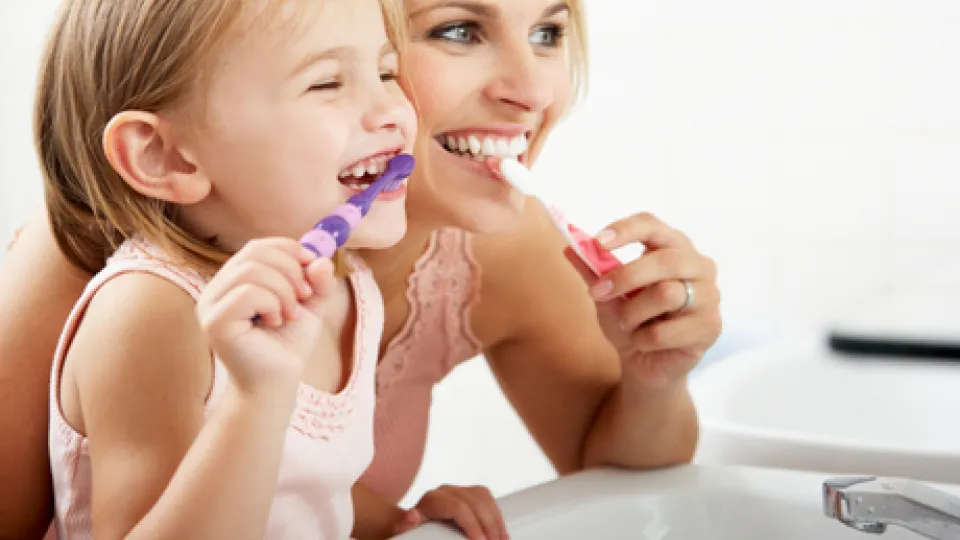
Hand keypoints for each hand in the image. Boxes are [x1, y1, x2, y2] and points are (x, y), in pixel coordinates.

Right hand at [197, 238, 336, 393]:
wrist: (277, 384)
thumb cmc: (287, 346)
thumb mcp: (310, 305)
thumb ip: (317, 281)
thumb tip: (320, 258)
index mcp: (235, 281)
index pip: (257, 247)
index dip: (289, 249)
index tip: (312, 265)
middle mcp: (217, 289)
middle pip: (254, 253)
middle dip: (290, 270)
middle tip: (305, 295)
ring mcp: (210, 305)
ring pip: (251, 271)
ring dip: (284, 290)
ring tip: (291, 314)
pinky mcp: (214, 322)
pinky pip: (247, 293)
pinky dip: (272, 304)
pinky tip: (276, 323)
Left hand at [392, 485, 507, 539]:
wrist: (412, 521)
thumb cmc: (411, 528)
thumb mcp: (406, 527)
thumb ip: (406, 523)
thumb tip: (411, 516)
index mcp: (432, 499)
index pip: (459, 508)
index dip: (472, 525)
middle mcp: (446, 491)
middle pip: (475, 503)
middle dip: (488, 526)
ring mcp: (458, 490)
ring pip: (484, 499)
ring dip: (496, 520)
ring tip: (501, 539)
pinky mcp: (468, 493)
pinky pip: (487, 498)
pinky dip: (496, 515)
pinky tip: (501, 531)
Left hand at [565, 213, 721, 387]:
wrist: (645, 363)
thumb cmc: (630, 321)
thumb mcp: (607, 295)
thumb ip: (593, 271)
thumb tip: (570, 247)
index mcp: (674, 247)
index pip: (653, 225)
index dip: (625, 230)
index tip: (597, 242)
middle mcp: (699, 266)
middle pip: (666, 260)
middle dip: (626, 276)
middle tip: (598, 292)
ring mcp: (710, 297)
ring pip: (667, 294)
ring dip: (633, 313)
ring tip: (627, 323)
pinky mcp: (710, 328)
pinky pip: (665, 332)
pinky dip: (642, 340)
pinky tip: (643, 342)